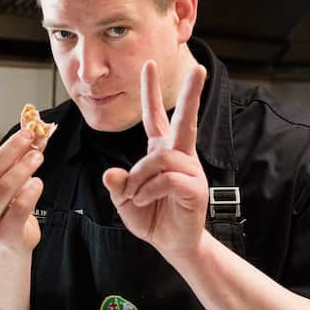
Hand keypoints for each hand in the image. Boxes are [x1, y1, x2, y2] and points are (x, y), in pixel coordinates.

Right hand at [0, 128, 43, 256]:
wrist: (10, 241)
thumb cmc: (5, 206)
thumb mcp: (4, 179)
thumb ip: (16, 157)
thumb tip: (34, 133)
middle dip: (10, 150)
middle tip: (27, 136)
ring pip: (5, 187)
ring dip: (24, 168)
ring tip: (37, 156)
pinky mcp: (5, 232)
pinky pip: (19, 208)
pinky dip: (30, 192)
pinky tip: (38, 182)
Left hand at [102, 61, 208, 259]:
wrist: (172, 244)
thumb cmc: (151, 217)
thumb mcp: (125, 201)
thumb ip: (117, 185)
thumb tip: (110, 173)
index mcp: (161, 152)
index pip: (155, 116)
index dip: (151, 91)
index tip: (149, 65)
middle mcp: (178, 156)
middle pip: (185, 119)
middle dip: (191, 94)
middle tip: (198, 69)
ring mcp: (190, 170)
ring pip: (161, 158)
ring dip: (141, 178)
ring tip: (136, 196)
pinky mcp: (195, 188)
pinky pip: (167, 179)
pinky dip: (149, 191)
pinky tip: (145, 201)